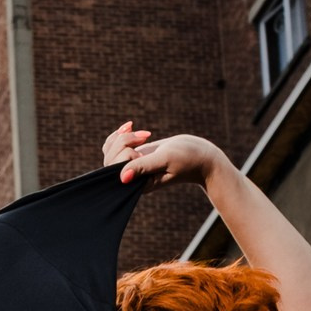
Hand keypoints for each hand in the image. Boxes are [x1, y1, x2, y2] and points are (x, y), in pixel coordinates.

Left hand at [101, 122, 223, 186]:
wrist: (200, 157)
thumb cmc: (187, 159)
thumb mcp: (165, 159)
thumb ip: (144, 166)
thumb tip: (122, 178)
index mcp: (138, 184)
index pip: (115, 168)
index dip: (125, 151)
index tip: (144, 142)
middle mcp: (132, 179)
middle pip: (110, 158)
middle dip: (123, 141)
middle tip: (145, 136)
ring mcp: (132, 168)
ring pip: (110, 151)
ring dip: (121, 136)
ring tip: (139, 131)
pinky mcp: (135, 157)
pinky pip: (116, 147)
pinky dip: (119, 134)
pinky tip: (131, 126)